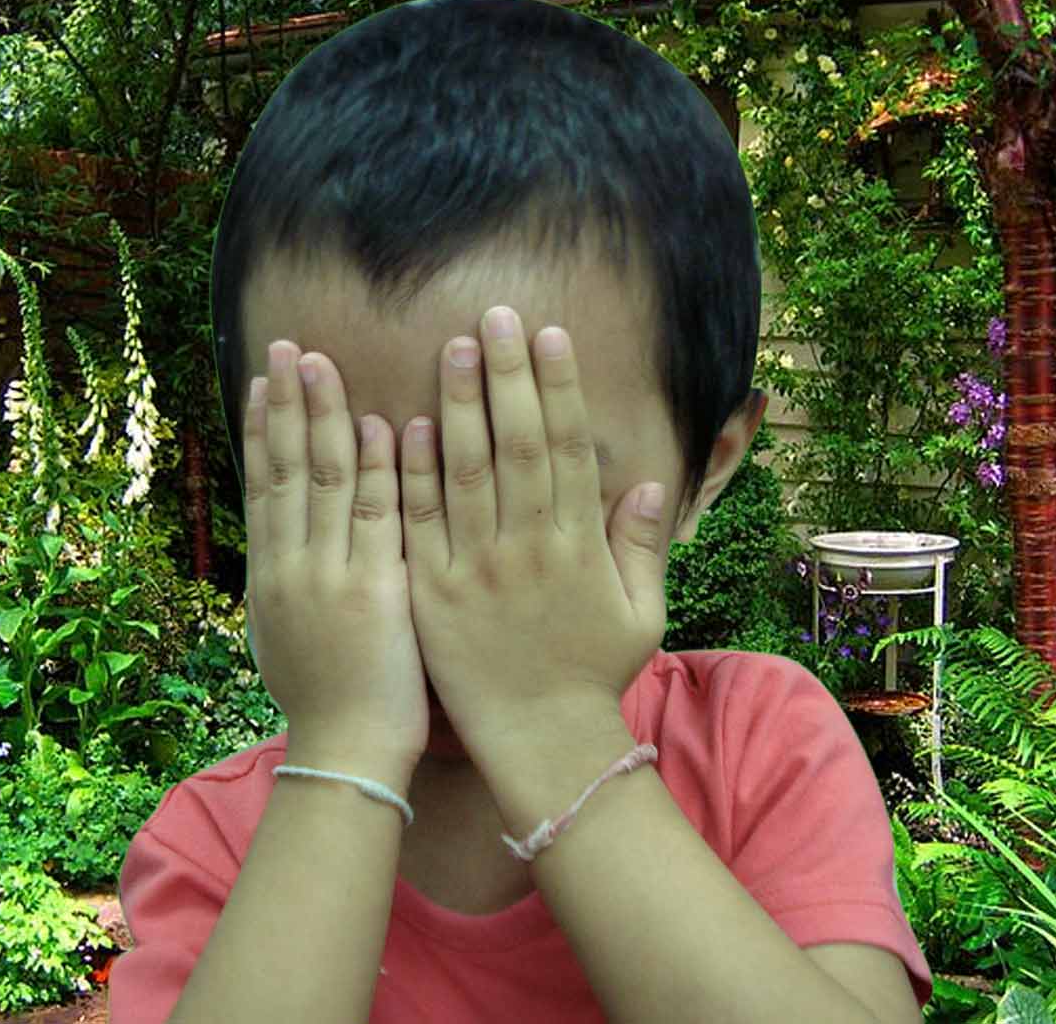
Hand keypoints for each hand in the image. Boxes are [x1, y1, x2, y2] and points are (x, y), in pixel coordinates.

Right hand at [243, 340, 429, 771]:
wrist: (346, 753)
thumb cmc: (325, 701)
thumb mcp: (286, 636)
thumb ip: (288, 584)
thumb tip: (283, 544)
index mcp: (270, 576)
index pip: (265, 486)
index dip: (265, 430)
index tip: (265, 381)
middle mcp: (291, 567)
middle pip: (288, 469)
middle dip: (288, 404)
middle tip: (288, 347)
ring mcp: (330, 576)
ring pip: (326, 480)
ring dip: (325, 416)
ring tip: (323, 363)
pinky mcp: (376, 591)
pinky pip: (379, 515)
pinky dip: (381, 467)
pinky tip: (382, 422)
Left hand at [399, 305, 670, 752]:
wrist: (539, 741)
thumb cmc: (593, 675)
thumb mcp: (640, 613)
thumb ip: (640, 546)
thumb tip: (648, 482)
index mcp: (578, 544)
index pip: (569, 448)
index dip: (560, 388)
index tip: (551, 336)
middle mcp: (527, 545)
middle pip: (518, 444)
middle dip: (509, 375)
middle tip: (498, 315)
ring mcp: (477, 566)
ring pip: (467, 471)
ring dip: (461, 404)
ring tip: (454, 346)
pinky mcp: (433, 590)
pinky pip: (420, 522)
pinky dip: (414, 472)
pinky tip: (407, 422)